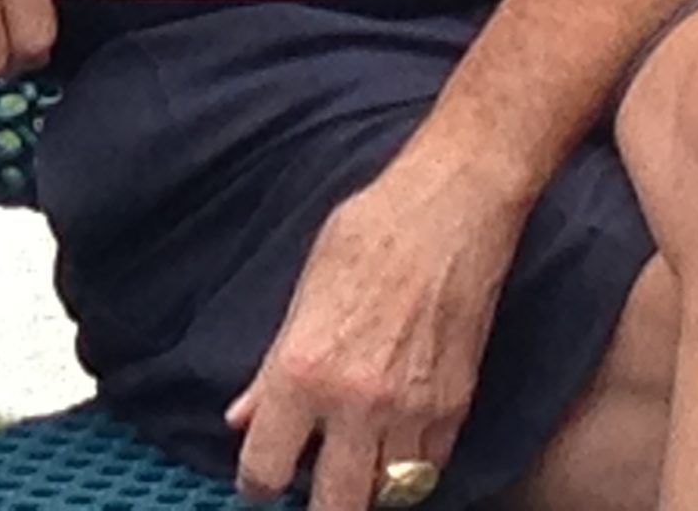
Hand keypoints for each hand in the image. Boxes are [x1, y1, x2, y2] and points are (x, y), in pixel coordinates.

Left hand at [226, 154, 523, 507]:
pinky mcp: (456, 410)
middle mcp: (357, 404)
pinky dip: (407, 471)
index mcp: (304, 371)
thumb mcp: (301, 295)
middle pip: (335, 506)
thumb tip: (240, 416)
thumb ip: (269, 369)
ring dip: (365, 490)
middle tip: (305, 491)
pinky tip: (391, 450)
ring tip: (349, 469)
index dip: (255, 483)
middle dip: (316, 506)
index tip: (256, 484)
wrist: (448, 215)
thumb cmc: (367, 237)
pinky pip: (428, 470)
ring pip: (387, 496)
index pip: (267, 465)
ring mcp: (412, 413)